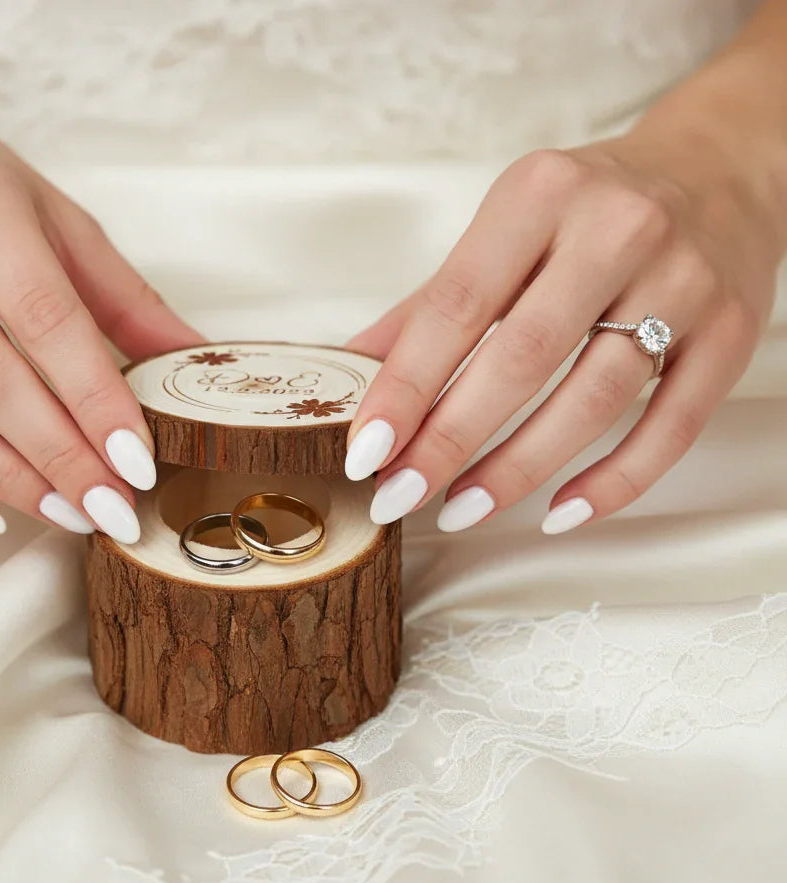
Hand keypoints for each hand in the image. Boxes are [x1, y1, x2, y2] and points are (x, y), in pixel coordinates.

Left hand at [344, 124, 784, 533]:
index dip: (405, 387)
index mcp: (540, 194)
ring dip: (518, 469)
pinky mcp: (730, 332)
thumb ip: (432, 303)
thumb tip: (354, 370)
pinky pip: (672, 427)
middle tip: (400, 495)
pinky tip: (559, 514)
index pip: (456, 306)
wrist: (722, 165)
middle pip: (521, 357)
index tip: (366, 451)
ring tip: (461, 509)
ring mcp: (683, 281)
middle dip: (449, 440)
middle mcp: (616, 229)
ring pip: (594, 399)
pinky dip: (614, 482)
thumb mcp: (507, 228)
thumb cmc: (591, 208)